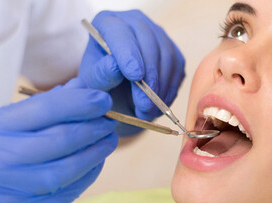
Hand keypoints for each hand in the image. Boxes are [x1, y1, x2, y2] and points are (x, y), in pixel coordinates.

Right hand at [0, 80, 117, 202]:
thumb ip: (35, 111)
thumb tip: (79, 87)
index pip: (42, 108)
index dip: (79, 102)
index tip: (102, 98)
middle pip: (59, 138)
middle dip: (92, 126)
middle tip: (111, 120)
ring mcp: (8, 193)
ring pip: (66, 168)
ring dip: (95, 152)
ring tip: (108, 140)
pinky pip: (67, 192)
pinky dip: (86, 175)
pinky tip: (95, 163)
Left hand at [75, 10, 185, 135]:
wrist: (118, 96)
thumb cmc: (100, 86)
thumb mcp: (94, 84)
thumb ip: (101, 75)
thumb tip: (115, 66)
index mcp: (108, 22)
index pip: (119, 33)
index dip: (129, 53)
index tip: (135, 76)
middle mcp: (134, 21)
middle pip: (148, 42)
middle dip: (148, 76)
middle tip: (144, 105)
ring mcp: (157, 34)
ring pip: (166, 55)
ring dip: (160, 87)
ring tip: (147, 111)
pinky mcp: (172, 51)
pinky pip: (177, 67)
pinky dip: (169, 89)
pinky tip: (158, 105)